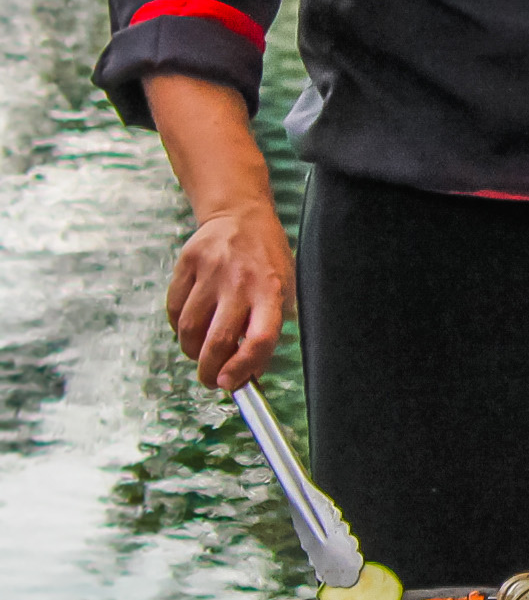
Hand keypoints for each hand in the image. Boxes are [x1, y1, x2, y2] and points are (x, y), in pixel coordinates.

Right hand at [168, 197, 293, 390]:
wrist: (240, 215)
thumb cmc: (266, 261)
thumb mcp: (283, 289)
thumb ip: (268, 327)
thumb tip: (249, 374)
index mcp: (272, 290)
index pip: (260, 338)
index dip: (244, 367)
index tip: (232, 384)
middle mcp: (240, 281)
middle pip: (216, 340)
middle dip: (209, 371)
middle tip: (211, 379)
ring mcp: (210, 272)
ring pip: (188, 329)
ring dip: (191, 351)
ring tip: (200, 352)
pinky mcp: (186, 264)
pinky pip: (173, 309)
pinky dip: (177, 327)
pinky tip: (191, 326)